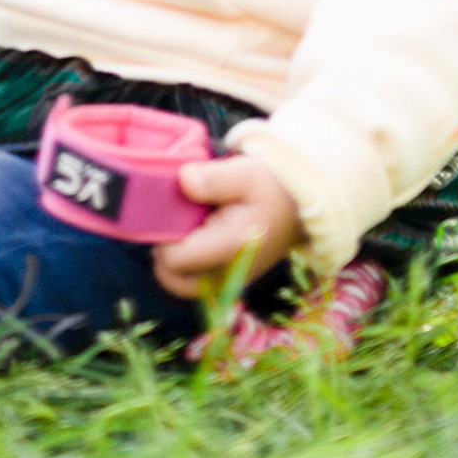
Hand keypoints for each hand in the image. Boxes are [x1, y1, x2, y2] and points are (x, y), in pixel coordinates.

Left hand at [151, 154, 302, 301]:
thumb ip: (213, 179)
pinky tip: (193, 237)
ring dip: (173, 261)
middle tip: (168, 223)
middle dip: (162, 252)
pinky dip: (187, 266)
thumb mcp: (244, 172)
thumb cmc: (268, 186)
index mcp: (229, 248)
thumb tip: (183, 181)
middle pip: (173, 280)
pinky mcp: (231, 281)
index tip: (165, 211)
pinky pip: (197, 283)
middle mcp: (229, 274)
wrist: (297, 206)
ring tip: (180, 230)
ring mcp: (230, 281)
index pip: (174, 259)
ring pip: (183, 286)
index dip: (160, 235)